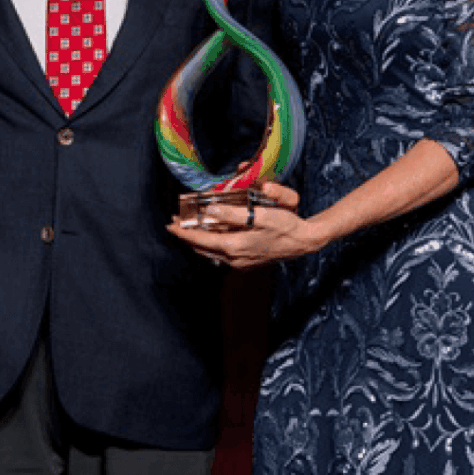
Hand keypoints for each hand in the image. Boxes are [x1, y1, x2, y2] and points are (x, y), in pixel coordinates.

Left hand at [167, 183, 327, 269]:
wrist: (304, 242)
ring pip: (211, 252)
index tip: (169, 225)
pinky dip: (211, 244)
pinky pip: (221, 254)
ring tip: (189, 227)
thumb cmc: (285, 226)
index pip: (200, 240)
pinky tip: (212, 234)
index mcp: (234, 246)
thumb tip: (209, 211)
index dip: (183, 232)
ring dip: (198, 240)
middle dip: (187, 235)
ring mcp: (240, 263)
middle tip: (176, 222)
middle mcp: (234, 258)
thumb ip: (232, 214)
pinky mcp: (246, 262)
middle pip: (202, 248)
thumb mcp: (259, 215)